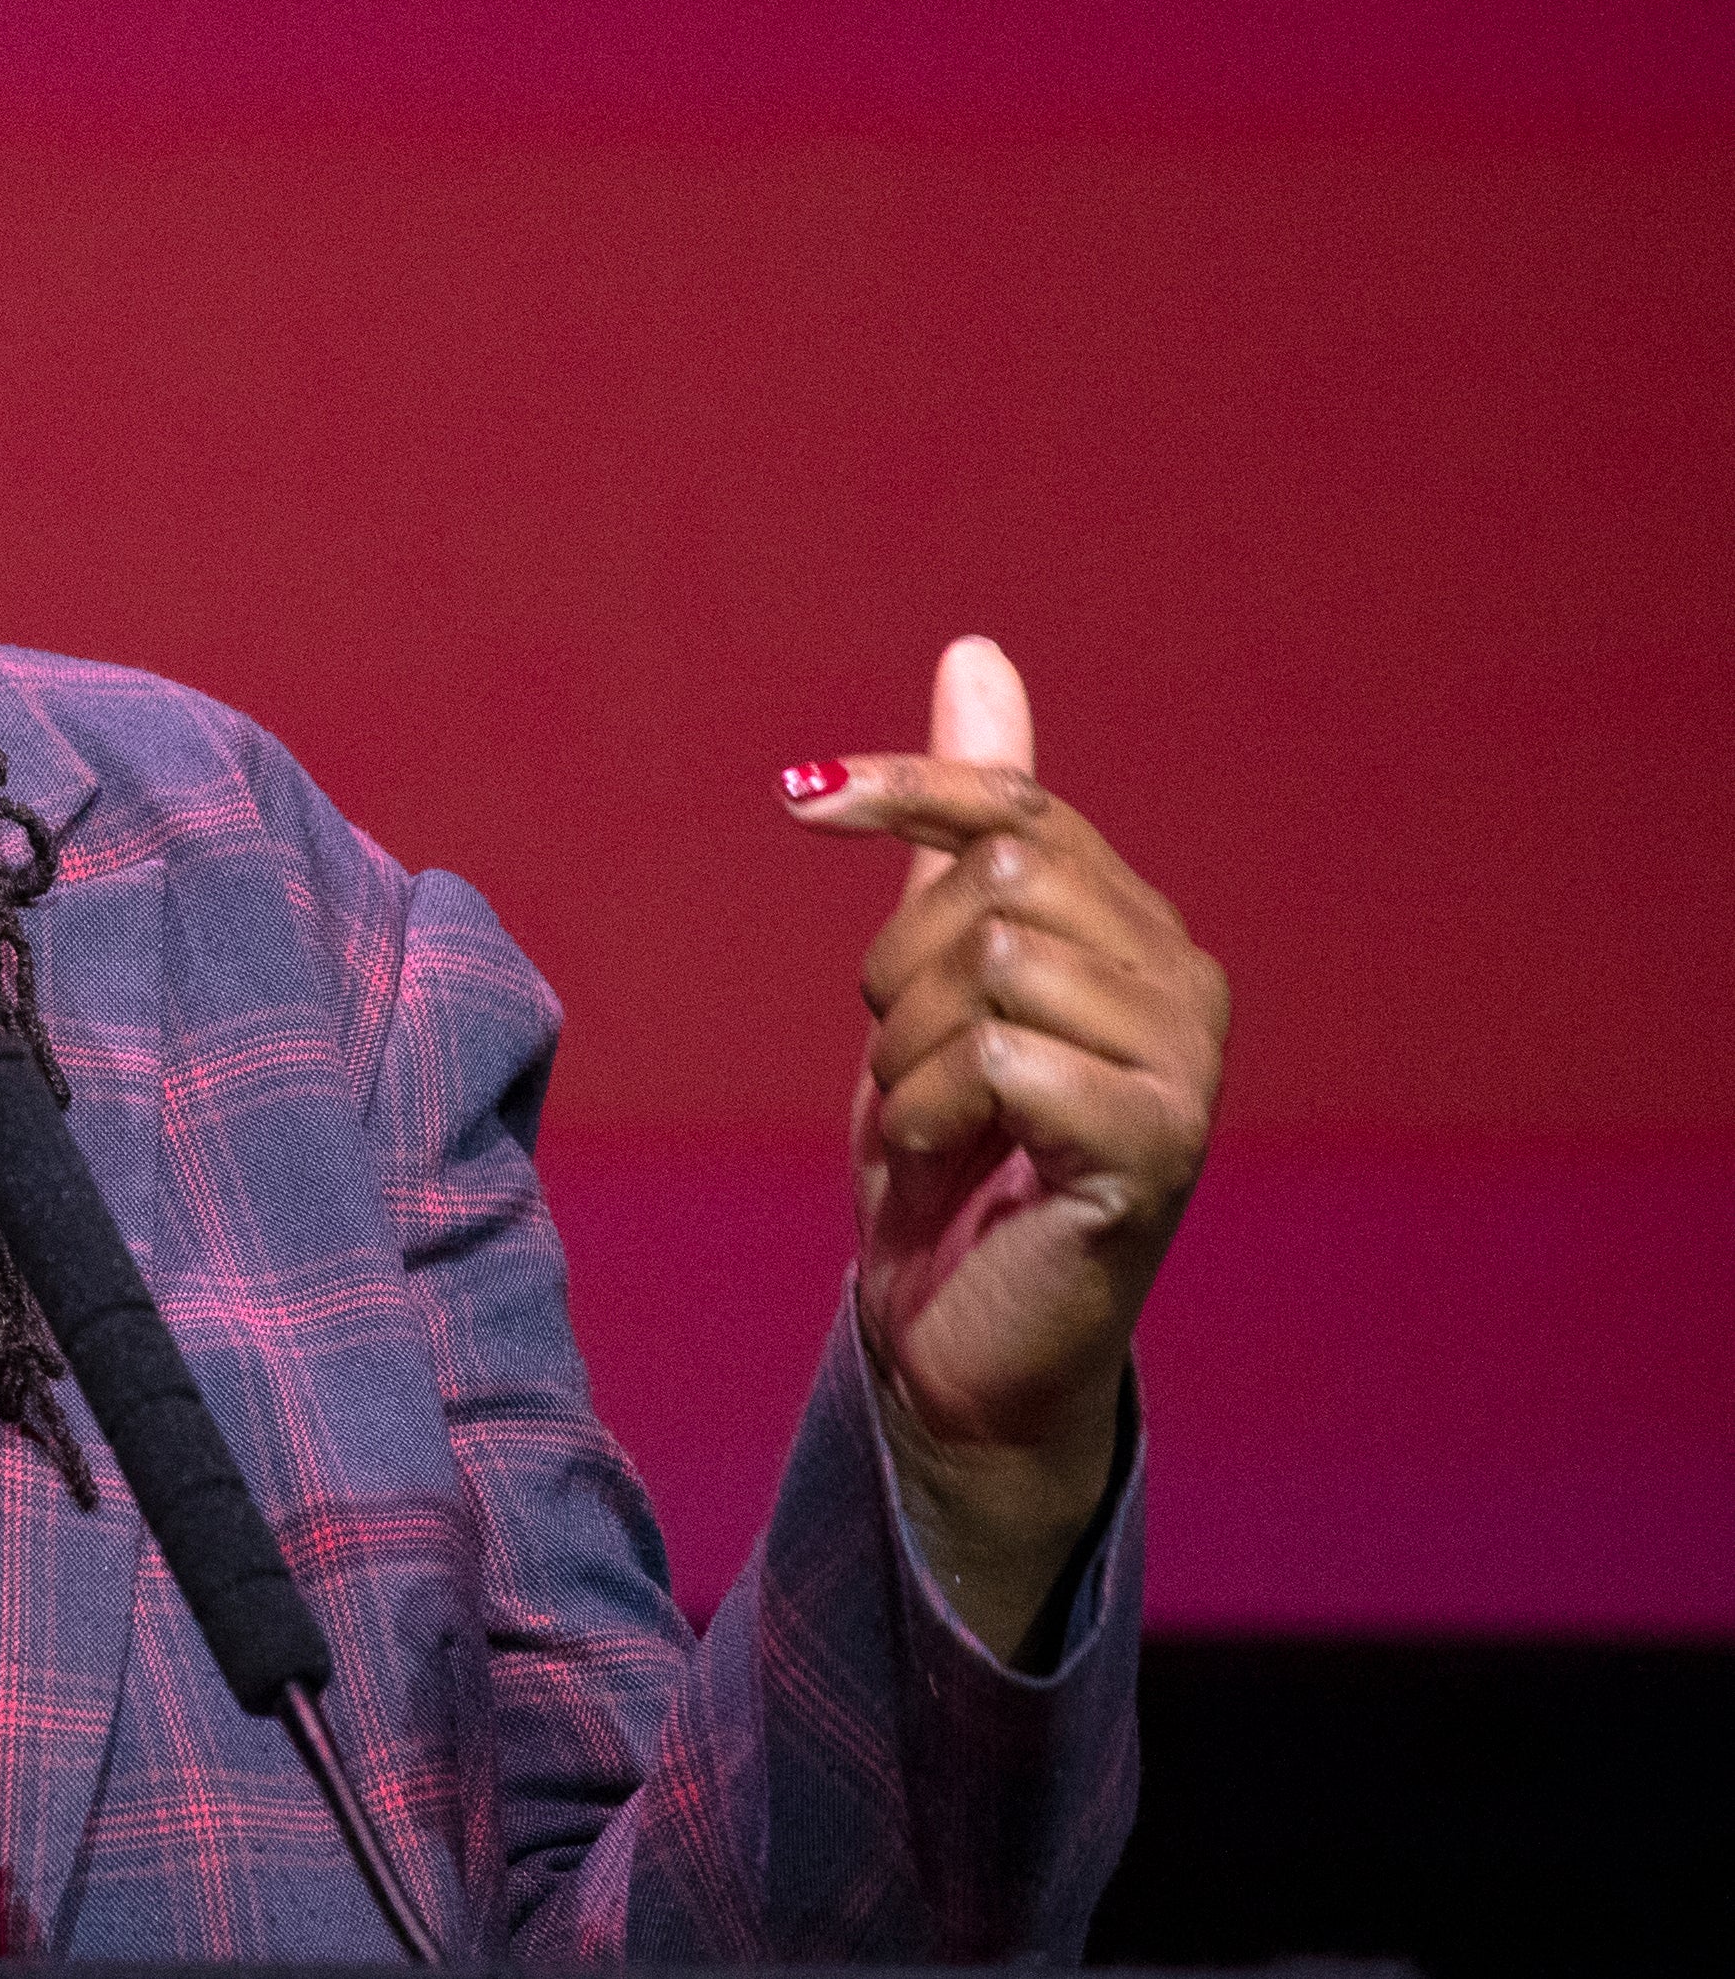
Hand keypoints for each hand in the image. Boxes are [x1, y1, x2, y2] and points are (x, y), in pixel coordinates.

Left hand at [783, 637, 1227, 1656]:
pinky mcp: (1157, 1150)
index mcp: (1140, 930)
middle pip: (997, 881)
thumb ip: (963, 822)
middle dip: (899, 972)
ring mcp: (1187, 1068)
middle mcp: (1188, 984)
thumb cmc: (949, 1150)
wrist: (954, 1332)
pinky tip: (954, 1165)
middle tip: (906, 1068)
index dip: (906, 790)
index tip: (797, 799)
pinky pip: (1007, 1059)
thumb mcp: (929, 962)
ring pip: (992, 966)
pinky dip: (937, 1111)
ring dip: (911, 1055)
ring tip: (932, 1125)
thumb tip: (977, 651)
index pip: (1022, 805)